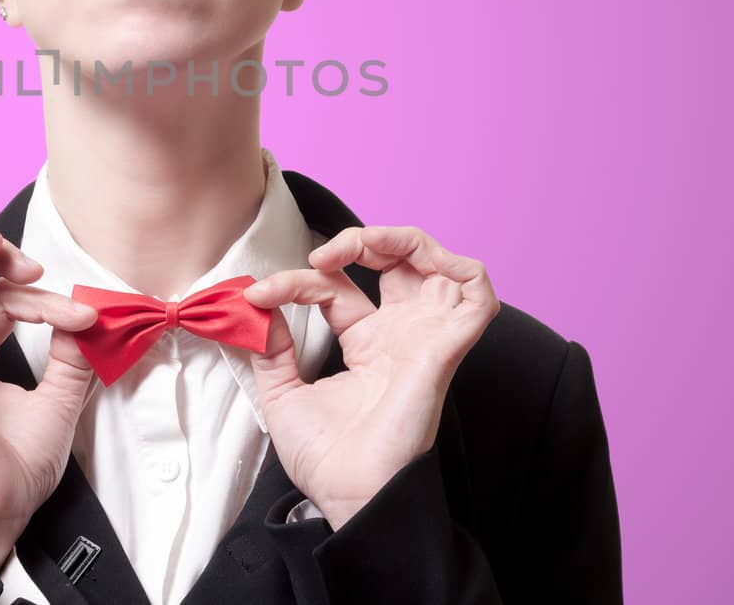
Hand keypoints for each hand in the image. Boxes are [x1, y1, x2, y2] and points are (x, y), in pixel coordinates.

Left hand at [242, 225, 499, 528]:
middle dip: (363, 240)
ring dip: (404, 239)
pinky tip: (421, 261)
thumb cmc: (325, 458)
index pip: (336, 288)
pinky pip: (478, 296)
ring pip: (440, 266)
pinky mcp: (445, 350)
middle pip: (399, 262)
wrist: (347, 494)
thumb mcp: (281, 393)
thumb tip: (256, 308)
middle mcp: (400, 337)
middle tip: (322, 254)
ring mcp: (425, 340)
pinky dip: (460, 266)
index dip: (297, 281)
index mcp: (366, 345)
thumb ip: (271, 348)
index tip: (259, 296)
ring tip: (363, 244)